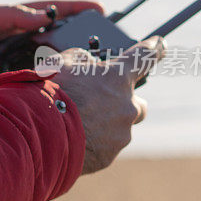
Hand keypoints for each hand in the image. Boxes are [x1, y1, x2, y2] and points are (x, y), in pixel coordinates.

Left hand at [0, 0, 104, 105]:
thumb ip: (11, 15)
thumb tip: (44, 16)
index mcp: (18, 25)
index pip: (53, 15)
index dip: (76, 12)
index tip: (100, 9)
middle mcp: (23, 46)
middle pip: (59, 44)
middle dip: (81, 45)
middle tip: (101, 46)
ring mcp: (18, 67)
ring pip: (50, 69)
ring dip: (68, 71)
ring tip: (91, 71)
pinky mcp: (9, 87)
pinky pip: (30, 91)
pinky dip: (45, 92)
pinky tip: (63, 95)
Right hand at [52, 37, 166, 174]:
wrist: (39, 133)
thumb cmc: (49, 93)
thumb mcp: (62, 63)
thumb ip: (81, 59)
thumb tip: (87, 63)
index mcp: (117, 77)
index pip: (143, 57)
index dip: (153, 49)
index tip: (161, 44)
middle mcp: (126, 106)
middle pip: (138, 104)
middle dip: (124, 103)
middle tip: (102, 104)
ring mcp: (120, 134)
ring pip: (118, 129)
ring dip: (102, 125)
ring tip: (73, 125)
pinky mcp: (108, 156)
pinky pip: (103, 148)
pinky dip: (90, 143)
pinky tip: (69, 140)